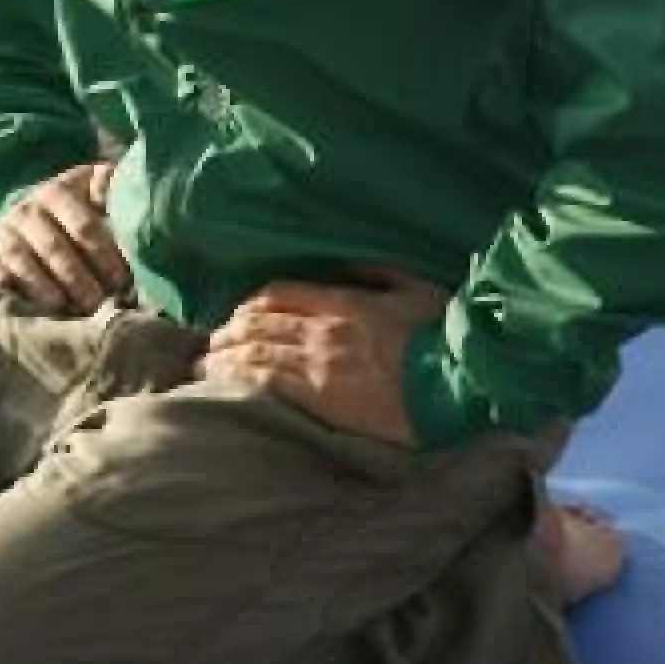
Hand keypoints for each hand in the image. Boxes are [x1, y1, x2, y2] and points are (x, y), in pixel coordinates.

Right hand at [0, 162, 132, 314]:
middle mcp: (25, 209)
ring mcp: (2, 232)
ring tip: (69, 310)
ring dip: (47, 289)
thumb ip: (108, 186)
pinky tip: (34, 312)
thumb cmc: (71, 211)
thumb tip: (111, 180)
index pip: (83, 225)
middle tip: (98, 304)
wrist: (24, 218)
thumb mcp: (90, 191)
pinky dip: (15, 293)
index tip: (121, 282)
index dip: (104, 256)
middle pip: (54, 248)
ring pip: (24, 262)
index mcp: (56, 192)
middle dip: (79, 279)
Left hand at [200, 265, 449, 445]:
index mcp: (343, 300)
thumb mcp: (415, 288)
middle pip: (258, 322)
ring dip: (224, 355)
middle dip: (229, 330)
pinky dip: (237, 380)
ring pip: (254, 352)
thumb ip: (378, 273)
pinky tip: (220, 384)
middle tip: (213, 340)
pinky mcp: (320, 399)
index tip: (242, 312)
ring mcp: (319, 364)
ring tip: (205, 364)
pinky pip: (266, 384)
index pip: (280, 292)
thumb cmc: (443, 337)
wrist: (458, 385)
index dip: (253, 302)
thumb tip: (348, 264)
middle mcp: (322, 329)